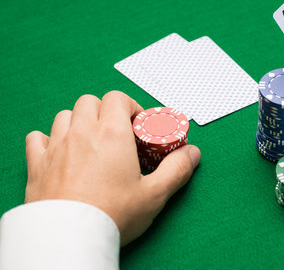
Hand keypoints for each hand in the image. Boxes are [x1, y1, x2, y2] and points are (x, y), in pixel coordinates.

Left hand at [24, 91, 200, 244]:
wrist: (71, 238)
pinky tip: (58, 151)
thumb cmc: (111, 215)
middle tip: (117, 133)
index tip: (137, 126)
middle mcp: (82, 133)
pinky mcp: (38, 164)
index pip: (118, 98)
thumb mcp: (155, 194)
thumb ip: (177, 169)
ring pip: (65, 116)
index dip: (130, 107)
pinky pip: (37, 138)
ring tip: (90, 142)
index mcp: (111, 134)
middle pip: (90, 102)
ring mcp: (57, 147)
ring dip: (78, 122)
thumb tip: (192, 153)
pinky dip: (48, 139)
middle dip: (105, 111)